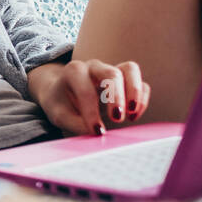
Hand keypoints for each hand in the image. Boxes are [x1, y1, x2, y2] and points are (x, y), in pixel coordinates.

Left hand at [28, 60, 151, 135]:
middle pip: (112, 74)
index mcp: (74, 72)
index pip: (85, 89)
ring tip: (131, 113)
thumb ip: (75, 123)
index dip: (91, 111)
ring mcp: (111, 70)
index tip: (97, 131)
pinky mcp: (125, 79)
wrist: (62, 92)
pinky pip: (141, 83)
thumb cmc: (61, 103)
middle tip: (117, 119)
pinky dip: (142, 99)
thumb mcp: (60, 115)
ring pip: (130, 69)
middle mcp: (94, 67)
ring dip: (134, 92)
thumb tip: (97, 134)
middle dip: (116, 97)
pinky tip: (133, 116)